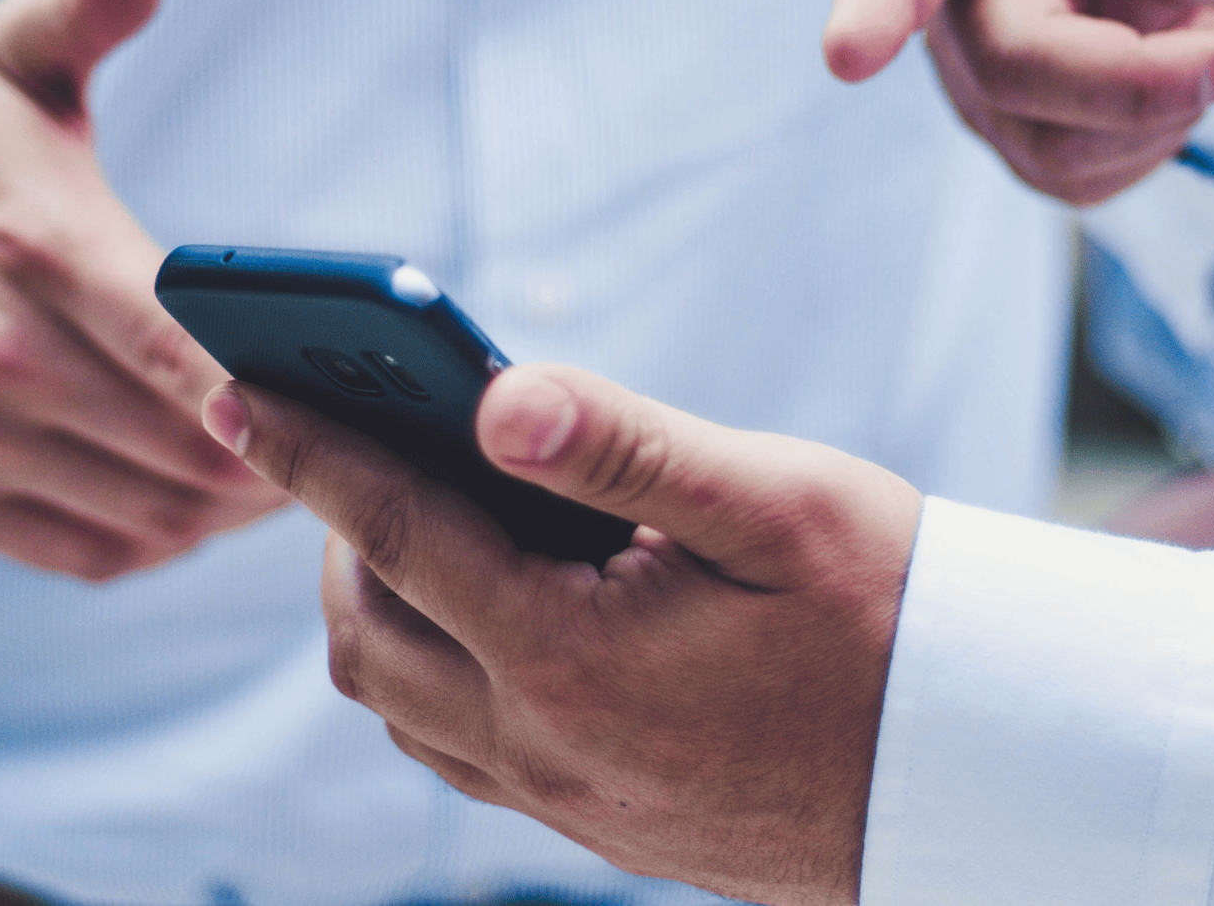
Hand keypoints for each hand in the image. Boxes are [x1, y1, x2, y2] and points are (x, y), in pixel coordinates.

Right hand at [0, 0, 286, 579]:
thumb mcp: (12, 52)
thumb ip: (90, 4)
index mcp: (37, 246)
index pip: (178, 350)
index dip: (269, 397)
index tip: (343, 408)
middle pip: (180, 449)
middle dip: (278, 460)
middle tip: (348, 448)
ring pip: (144, 514)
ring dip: (228, 512)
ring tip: (291, 479)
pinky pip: (84, 552)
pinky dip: (157, 543)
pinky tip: (199, 509)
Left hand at [203, 364, 922, 905]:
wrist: (981, 773)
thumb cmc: (894, 619)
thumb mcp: (775, 504)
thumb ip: (625, 445)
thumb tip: (494, 393)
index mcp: (571, 656)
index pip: (393, 533)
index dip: (306, 453)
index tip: (232, 390)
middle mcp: (543, 745)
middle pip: (366, 634)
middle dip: (333, 532)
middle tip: (350, 442)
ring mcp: (562, 799)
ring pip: (399, 703)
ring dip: (377, 605)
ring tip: (410, 516)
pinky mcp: (592, 824)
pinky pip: (455, 747)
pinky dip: (430, 668)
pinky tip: (481, 608)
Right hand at [823, 0, 1213, 203]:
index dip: (880, 3)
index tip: (849, 55)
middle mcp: (956, 1)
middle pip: (1013, 70)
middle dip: (1131, 81)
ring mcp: (979, 81)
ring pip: (1051, 145)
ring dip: (1161, 111)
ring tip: (1197, 38)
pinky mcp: (1020, 142)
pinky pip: (1081, 179)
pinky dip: (1156, 141)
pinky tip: (1169, 85)